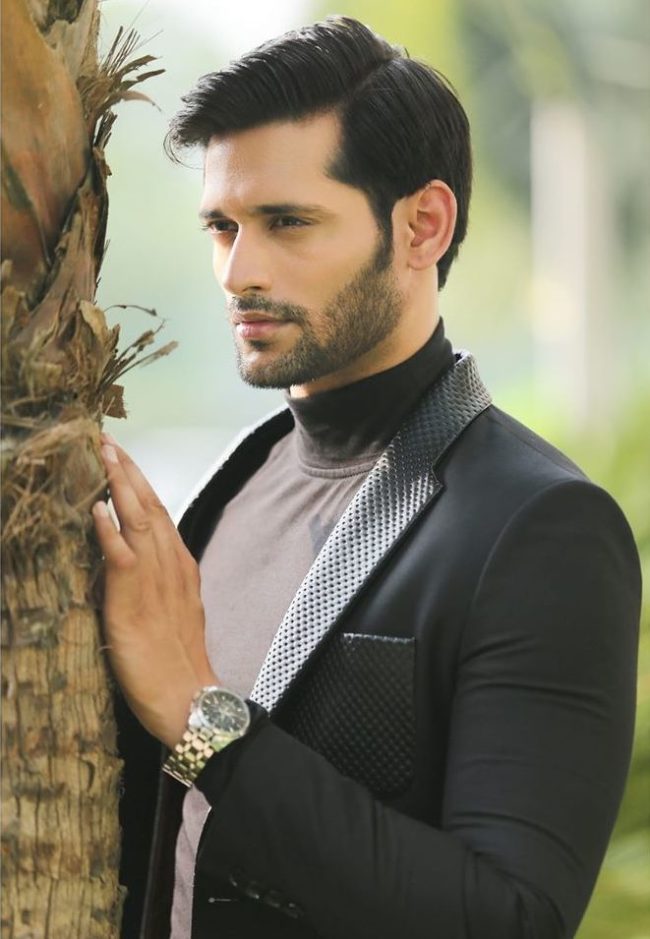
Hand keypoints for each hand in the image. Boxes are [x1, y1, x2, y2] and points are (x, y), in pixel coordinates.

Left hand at [92, 434, 217, 748]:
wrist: (189, 699)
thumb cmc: (178, 663)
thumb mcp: (174, 613)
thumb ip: (156, 583)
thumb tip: (129, 562)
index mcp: (180, 567)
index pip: (160, 513)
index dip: (140, 484)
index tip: (123, 458)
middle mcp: (171, 566)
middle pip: (150, 506)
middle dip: (129, 471)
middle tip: (108, 440)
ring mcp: (156, 581)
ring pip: (139, 521)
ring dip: (120, 485)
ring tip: (103, 455)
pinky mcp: (135, 603)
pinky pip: (121, 558)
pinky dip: (110, 531)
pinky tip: (97, 509)